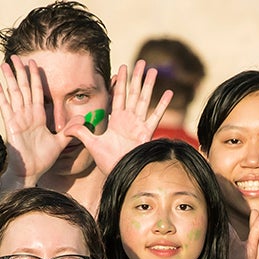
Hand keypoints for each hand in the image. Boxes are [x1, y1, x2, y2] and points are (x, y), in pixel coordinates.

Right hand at [0, 56, 70, 185]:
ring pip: (14, 93)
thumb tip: (82, 119)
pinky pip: (5, 107)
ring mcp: (18, 118)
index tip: (33, 63)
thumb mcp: (59, 143)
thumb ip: (69, 130)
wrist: (31, 171)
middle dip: (20, 72)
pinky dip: (2, 96)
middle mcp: (27, 115)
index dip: (35, 78)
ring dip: (9, 78)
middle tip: (16, 56)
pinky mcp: (11, 125)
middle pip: (24, 88)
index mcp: (38, 117)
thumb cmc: (42, 158)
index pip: (37, 92)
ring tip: (5, 63)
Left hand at [65, 60, 172, 175]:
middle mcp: (129, 120)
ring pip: (144, 99)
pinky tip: (168, 93)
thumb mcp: (91, 144)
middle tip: (142, 61)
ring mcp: (139, 125)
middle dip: (137, 77)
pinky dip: (162, 105)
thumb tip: (65, 126)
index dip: (120, 81)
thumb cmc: (107, 162)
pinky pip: (155, 116)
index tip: (122, 67)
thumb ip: (80, 132)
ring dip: (149, 84)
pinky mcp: (147, 133)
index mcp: (117, 120)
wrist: (120, 173)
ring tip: (154, 70)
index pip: (119, 95)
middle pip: (134, 93)